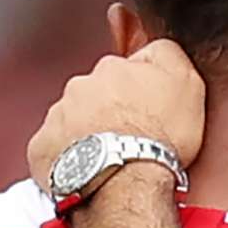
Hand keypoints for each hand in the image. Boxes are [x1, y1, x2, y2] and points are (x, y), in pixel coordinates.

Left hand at [29, 40, 205, 193]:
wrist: (126, 181)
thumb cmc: (158, 137)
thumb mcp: (186, 81)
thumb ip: (167, 53)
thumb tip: (153, 46)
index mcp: (112, 68)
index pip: (122, 70)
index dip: (136, 91)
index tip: (146, 110)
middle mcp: (80, 86)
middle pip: (94, 94)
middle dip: (107, 111)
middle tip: (129, 137)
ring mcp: (57, 116)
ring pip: (72, 120)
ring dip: (87, 134)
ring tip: (110, 158)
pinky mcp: (41, 147)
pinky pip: (52, 149)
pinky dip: (66, 158)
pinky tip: (87, 170)